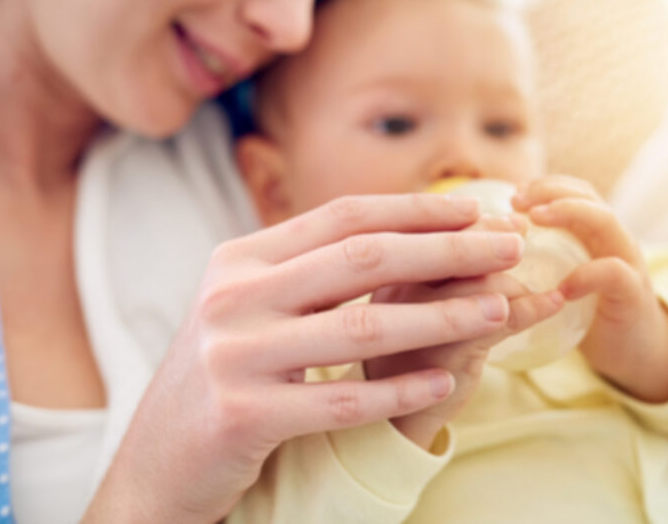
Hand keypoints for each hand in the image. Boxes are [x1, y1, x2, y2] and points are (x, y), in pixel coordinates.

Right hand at [83, 194, 526, 523]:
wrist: (159, 459)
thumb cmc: (225, 374)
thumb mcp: (251, 307)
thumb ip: (307, 272)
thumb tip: (400, 236)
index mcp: (240, 260)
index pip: (341, 217)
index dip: (414, 209)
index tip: (474, 208)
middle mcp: (234, 297)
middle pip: (361, 259)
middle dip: (446, 249)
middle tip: (508, 247)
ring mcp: (235, 355)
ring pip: (361, 328)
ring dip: (441, 316)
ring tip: (496, 309)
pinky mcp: (243, 414)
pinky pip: (341, 399)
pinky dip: (400, 390)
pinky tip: (446, 381)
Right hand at [366, 214, 564, 449]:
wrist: (396, 418)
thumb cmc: (413, 349)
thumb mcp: (415, 302)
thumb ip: (442, 266)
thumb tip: (500, 223)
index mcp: (383, 273)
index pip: (424, 227)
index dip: (469, 217)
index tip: (502, 218)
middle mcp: (395, 291)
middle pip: (452, 246)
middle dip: (494, 237)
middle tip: (522, 234)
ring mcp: (419, 323)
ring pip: (479, 281)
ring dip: (516, 279)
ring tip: (536, 282)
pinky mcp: (449, 353)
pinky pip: (501, 318)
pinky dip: (534, 307)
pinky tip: (551, 304)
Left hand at [512, 176, 667, 403]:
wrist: (638, 353)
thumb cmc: (590, 314)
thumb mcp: (563, 280)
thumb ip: (541, 263)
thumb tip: (489, 258)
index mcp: (596, 234)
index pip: (575, 192)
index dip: (544, 186)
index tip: (512, 195)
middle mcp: (615, 239)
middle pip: (587, 196)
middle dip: (549, 191)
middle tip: (516, 201)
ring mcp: (629, 262)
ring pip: (604, 221)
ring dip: (568, 212)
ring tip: (534, 220)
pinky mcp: (634, 293)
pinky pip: (613, 272)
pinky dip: (586, 274)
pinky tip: (562, 287)